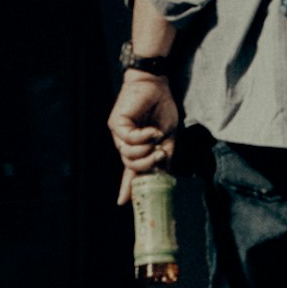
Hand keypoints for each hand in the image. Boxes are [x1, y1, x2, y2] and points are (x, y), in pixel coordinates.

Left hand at [110, 64, 178, 178]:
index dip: (128, 186)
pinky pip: (129, 139)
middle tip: (160, 157)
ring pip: (128, 155)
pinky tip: (153, 131)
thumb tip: (163, 172)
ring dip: (145, 152)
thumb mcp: (169, 136)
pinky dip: (143, 137)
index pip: (131, 170)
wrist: (157, 85)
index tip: (125, 202)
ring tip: (157, 140)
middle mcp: (125, 142)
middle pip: (130, 166)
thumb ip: (165, 154)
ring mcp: (120, 133)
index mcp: (137, 147)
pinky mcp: (118, 123)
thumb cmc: (162, 107)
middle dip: (146, 165)